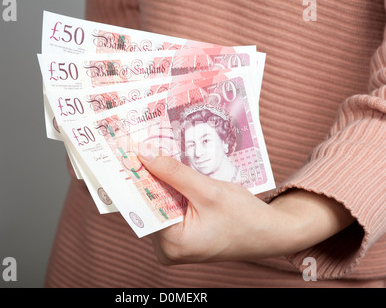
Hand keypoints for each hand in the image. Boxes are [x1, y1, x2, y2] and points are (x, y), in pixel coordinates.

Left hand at [137, 143, 354, 264]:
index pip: (142, 205)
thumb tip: (143, 153)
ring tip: (155, 152)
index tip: (125, 152)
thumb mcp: (208, 190)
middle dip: (148, 176)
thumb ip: (174, 172)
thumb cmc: (245, 217)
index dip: (135, 177)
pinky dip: (170, 189)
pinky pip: (168, 208)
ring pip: (158, 204)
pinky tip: (171, 170)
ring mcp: (173, 244)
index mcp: (171, 244)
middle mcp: (167, 249)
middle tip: (141, 144)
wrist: (270, 234)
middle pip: (148, 205)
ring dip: (160, 180)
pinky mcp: (180, 236)